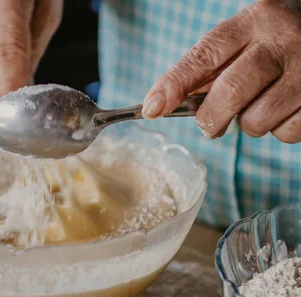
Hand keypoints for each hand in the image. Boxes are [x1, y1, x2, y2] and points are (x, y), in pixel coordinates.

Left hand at [142, 0, 300, 143]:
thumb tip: (161, 105)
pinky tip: (282, 110)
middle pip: (230, 92)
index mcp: (251, 22)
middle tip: (209, 123)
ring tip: (256, 106)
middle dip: (210, 118)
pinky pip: (286, 133)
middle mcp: (281, 41)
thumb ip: (206, 68)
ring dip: (248, 125)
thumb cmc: (270, 42)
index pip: (203, 56)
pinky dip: (277, 131)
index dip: (174, 85)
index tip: (152, 109)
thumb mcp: (240, 40)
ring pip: (257, 120)